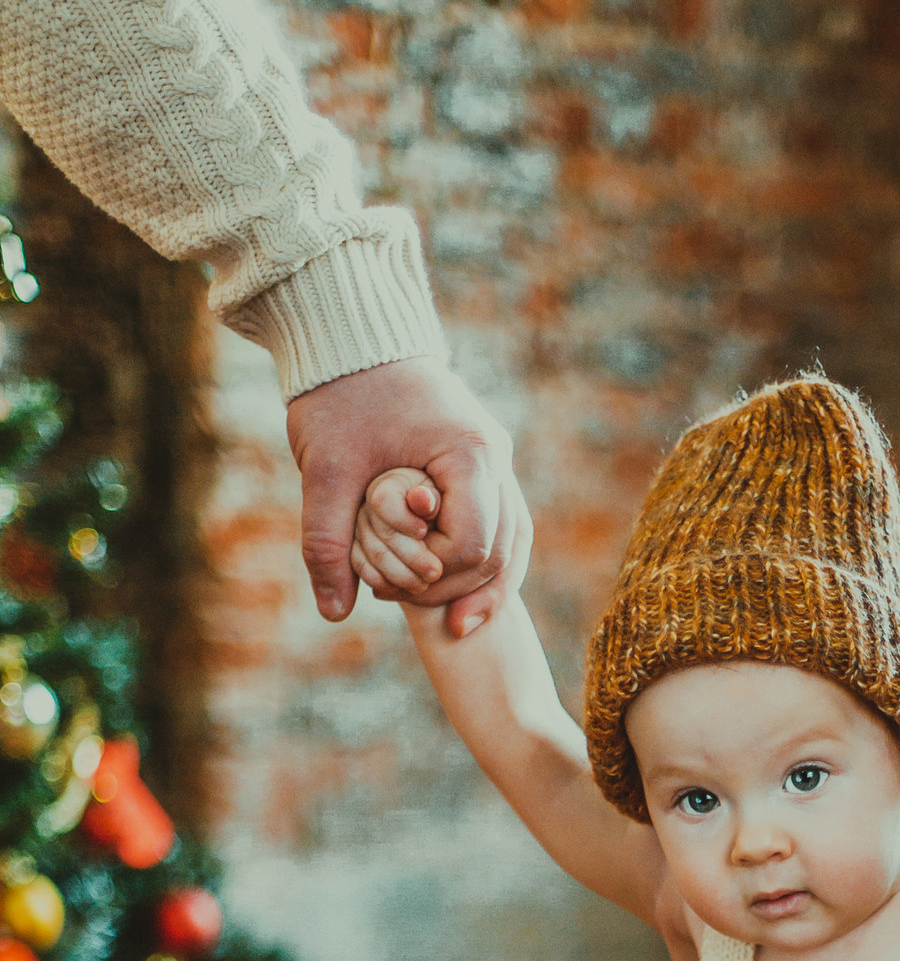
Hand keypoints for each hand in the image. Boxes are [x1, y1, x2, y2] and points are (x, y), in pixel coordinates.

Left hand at [287, 356, 531, 636]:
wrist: (353, 337)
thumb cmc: (339, 395)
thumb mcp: (325, 471)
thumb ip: (327, 542)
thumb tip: (334, 613)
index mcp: (469, 454)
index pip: (471, 546)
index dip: (431, 577)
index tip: (383, 582)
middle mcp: (497, 458)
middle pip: (503, 553)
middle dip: (457, 591)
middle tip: (401, 604)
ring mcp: (496, 462)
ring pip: (513, 543)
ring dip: (480, 585)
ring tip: (448, 622)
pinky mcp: (483, 466)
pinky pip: (501, 526)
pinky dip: (481, 562)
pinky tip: (449, 589)